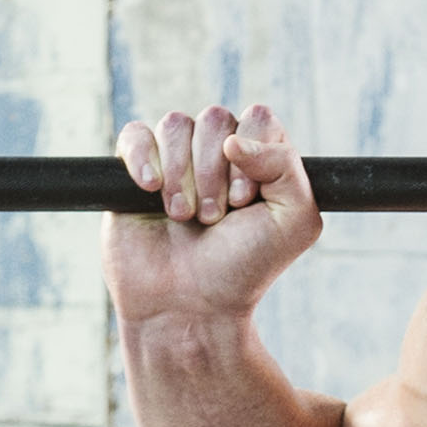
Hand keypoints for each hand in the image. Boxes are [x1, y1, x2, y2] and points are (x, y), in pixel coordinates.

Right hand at [107, 101, 320, 327]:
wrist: (188, 307)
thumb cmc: (243, 268)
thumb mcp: (293, 222)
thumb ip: (287, 167)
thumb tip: (234, 139)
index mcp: (259, 160)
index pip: (257, 118)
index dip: (251, 155)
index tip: (244, 203)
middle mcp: (217, 154)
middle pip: (214, 119)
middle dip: (212, 173)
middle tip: (212, 219)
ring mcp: (175, 161)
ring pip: (174, 125)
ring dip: (180, 175)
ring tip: (184, 218)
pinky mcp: (135, 173)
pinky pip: (134, 135)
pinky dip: (142, 158)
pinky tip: (150, 190)